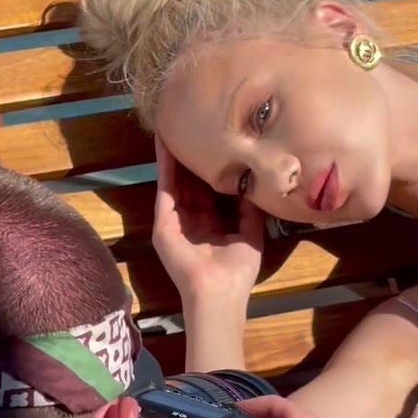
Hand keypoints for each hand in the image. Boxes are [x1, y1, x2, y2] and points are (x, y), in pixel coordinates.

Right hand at [153, 136, 262, 303]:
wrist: (219, 291)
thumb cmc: (237, 271)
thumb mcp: (250, 234)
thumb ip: (250, 211)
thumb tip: (255, 184)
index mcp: (210, 228)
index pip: (209, 193)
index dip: (211, 171)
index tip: (216, 147)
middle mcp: (190, 222)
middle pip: (190, 184)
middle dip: (192, 159)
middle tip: (195, 128)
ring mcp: (175, 222)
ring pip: (175, 182)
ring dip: (175, 156)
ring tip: (176, 126)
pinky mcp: (162, 223)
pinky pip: (164, 188)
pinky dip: (164, 166)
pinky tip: (165, 144)